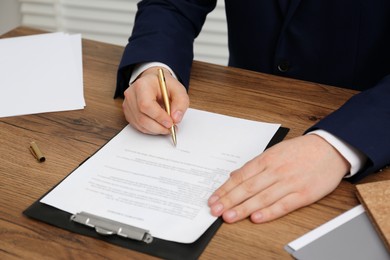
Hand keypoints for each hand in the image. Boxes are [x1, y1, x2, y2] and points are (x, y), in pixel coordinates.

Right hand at [122, 67, 189, 133]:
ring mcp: (128, 104)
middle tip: (171, 128)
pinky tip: (159, 125)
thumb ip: (181, 102)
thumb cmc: (165, 86)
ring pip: (140, 124)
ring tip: (167, 127)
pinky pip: (138, 126)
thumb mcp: (178, 90)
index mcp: (142, 85)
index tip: (170, 123)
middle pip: (142, 117)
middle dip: (159, 127)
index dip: (159, 117)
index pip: (146, 105)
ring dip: (156, 130)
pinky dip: (150, 129)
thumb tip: (176, 118)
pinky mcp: (128, 113)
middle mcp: (131, 94)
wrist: (154, 83)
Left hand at [208, 134, 348, 222]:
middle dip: (229, 200)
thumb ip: (255, 165)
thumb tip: (235, 175)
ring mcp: (290, 183)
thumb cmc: (301, 151)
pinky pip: (283, 205)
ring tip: (229, 216)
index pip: (241, 176)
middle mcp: (276, 170)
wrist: (330, 149)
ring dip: (243, 208)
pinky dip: (269, 212)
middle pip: (248, 188)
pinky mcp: (304, 194)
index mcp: (267, 159)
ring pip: (262, 198)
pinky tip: (256, 218)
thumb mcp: (275, 151)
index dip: (225, 189)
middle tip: (215, 210)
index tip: (213, 198)